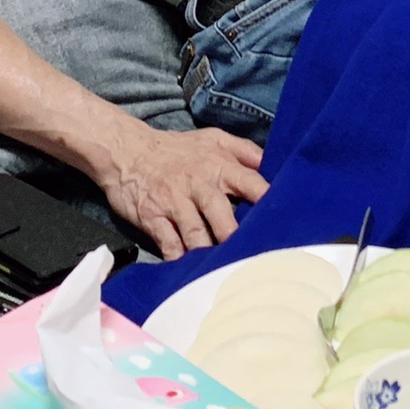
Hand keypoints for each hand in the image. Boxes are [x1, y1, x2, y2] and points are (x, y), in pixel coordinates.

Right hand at [93, 120, 267, 258]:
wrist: (126, 150)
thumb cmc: (176, 149)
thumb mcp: (213, 138)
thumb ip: (244, 150)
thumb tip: (272, 164)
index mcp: (219, 166)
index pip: (251, 183)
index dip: (267, 201)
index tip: (283, 220)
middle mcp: (199, 184)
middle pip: (223, 216)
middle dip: (235, 238)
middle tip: (250, 257)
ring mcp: (175, 202)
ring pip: (196, 234)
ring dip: (208, 253)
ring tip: (221, 270)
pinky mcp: (153, 217)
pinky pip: (169, 243)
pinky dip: (178, 259)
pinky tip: (187, 269)